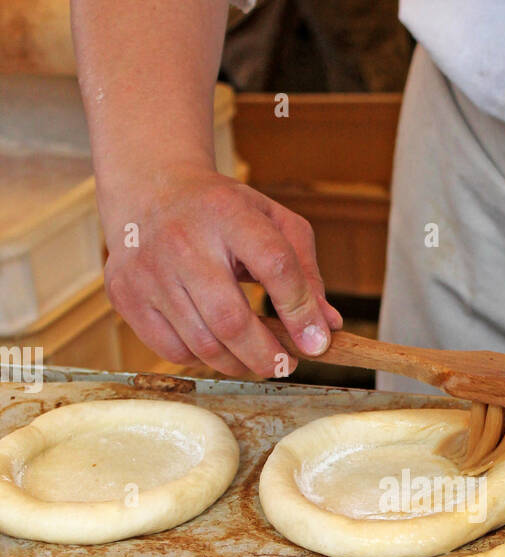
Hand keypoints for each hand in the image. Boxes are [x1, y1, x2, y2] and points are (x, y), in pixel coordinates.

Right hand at [102, 165, 340, 377]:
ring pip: (203, 345)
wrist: (148, 192)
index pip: (274, 265)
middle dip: (268, 356)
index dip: (300, 310)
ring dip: (240, 364)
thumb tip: (327, 327)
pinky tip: (217, 347)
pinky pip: (172, 351)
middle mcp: (182, 241)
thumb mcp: (271, 220)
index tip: (316, 343)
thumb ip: (305, 271)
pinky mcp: (126, 296)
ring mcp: (148, 271)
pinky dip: (203, 359)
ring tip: (257, 360)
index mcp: (227, 213)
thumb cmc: (220, 212)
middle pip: (232, 320)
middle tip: (287, 365)